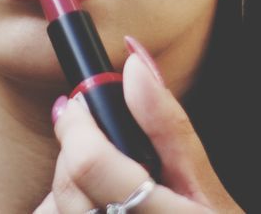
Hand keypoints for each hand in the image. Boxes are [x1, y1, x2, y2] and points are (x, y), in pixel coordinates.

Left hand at [34, 37, 243, 212]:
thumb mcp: (207, 188)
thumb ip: (169, 125)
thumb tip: (134, 61)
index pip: (90, 165)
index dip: (78, 124)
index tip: (80, 105)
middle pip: (68, 186)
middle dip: (73, 152)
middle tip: (92, 140)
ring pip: (53, 210)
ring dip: (66, 190)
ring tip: (101, 189)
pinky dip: (62, 210)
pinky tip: (92, 208)